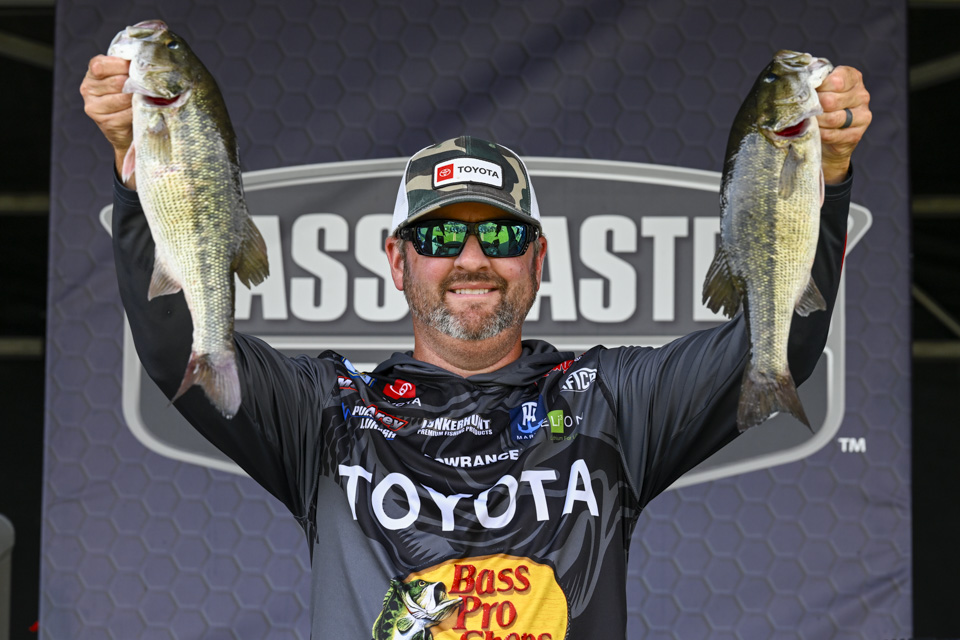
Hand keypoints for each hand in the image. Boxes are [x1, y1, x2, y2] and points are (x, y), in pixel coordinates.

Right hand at [80, 55, 135, 187]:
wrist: (126, 130)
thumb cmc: (127, 98)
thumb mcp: (123, 77)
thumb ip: (126, 67)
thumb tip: (144, 59)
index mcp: (92, 74)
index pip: (101, 64)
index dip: (121, 65)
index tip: (136, 67)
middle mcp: (88, 89)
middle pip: (116, 82)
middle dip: (135, 83)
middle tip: (148, 85)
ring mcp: (94, 107)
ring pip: (123, 97)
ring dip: (138, 97)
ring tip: (147, 97)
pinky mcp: (106, 123)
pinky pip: (128, 113)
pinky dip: (138, 111)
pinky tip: (142, 110)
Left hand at [816, 65, 871, 183]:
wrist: (829, 134)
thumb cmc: (822, 106)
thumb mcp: (821, 88)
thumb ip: (815, 82)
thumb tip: (800, 84)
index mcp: (853, 78)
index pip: (836, 81)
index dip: (819, 88)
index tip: (810, 92)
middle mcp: (861, 95)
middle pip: (831, 101)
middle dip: (814, 107)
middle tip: (806, 110)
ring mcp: (862, 116)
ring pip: (832, 119)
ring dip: (816, 121)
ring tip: (809, 120)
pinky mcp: (856, 135)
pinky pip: (832, 135)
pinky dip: (819, 133)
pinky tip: (815, 131)